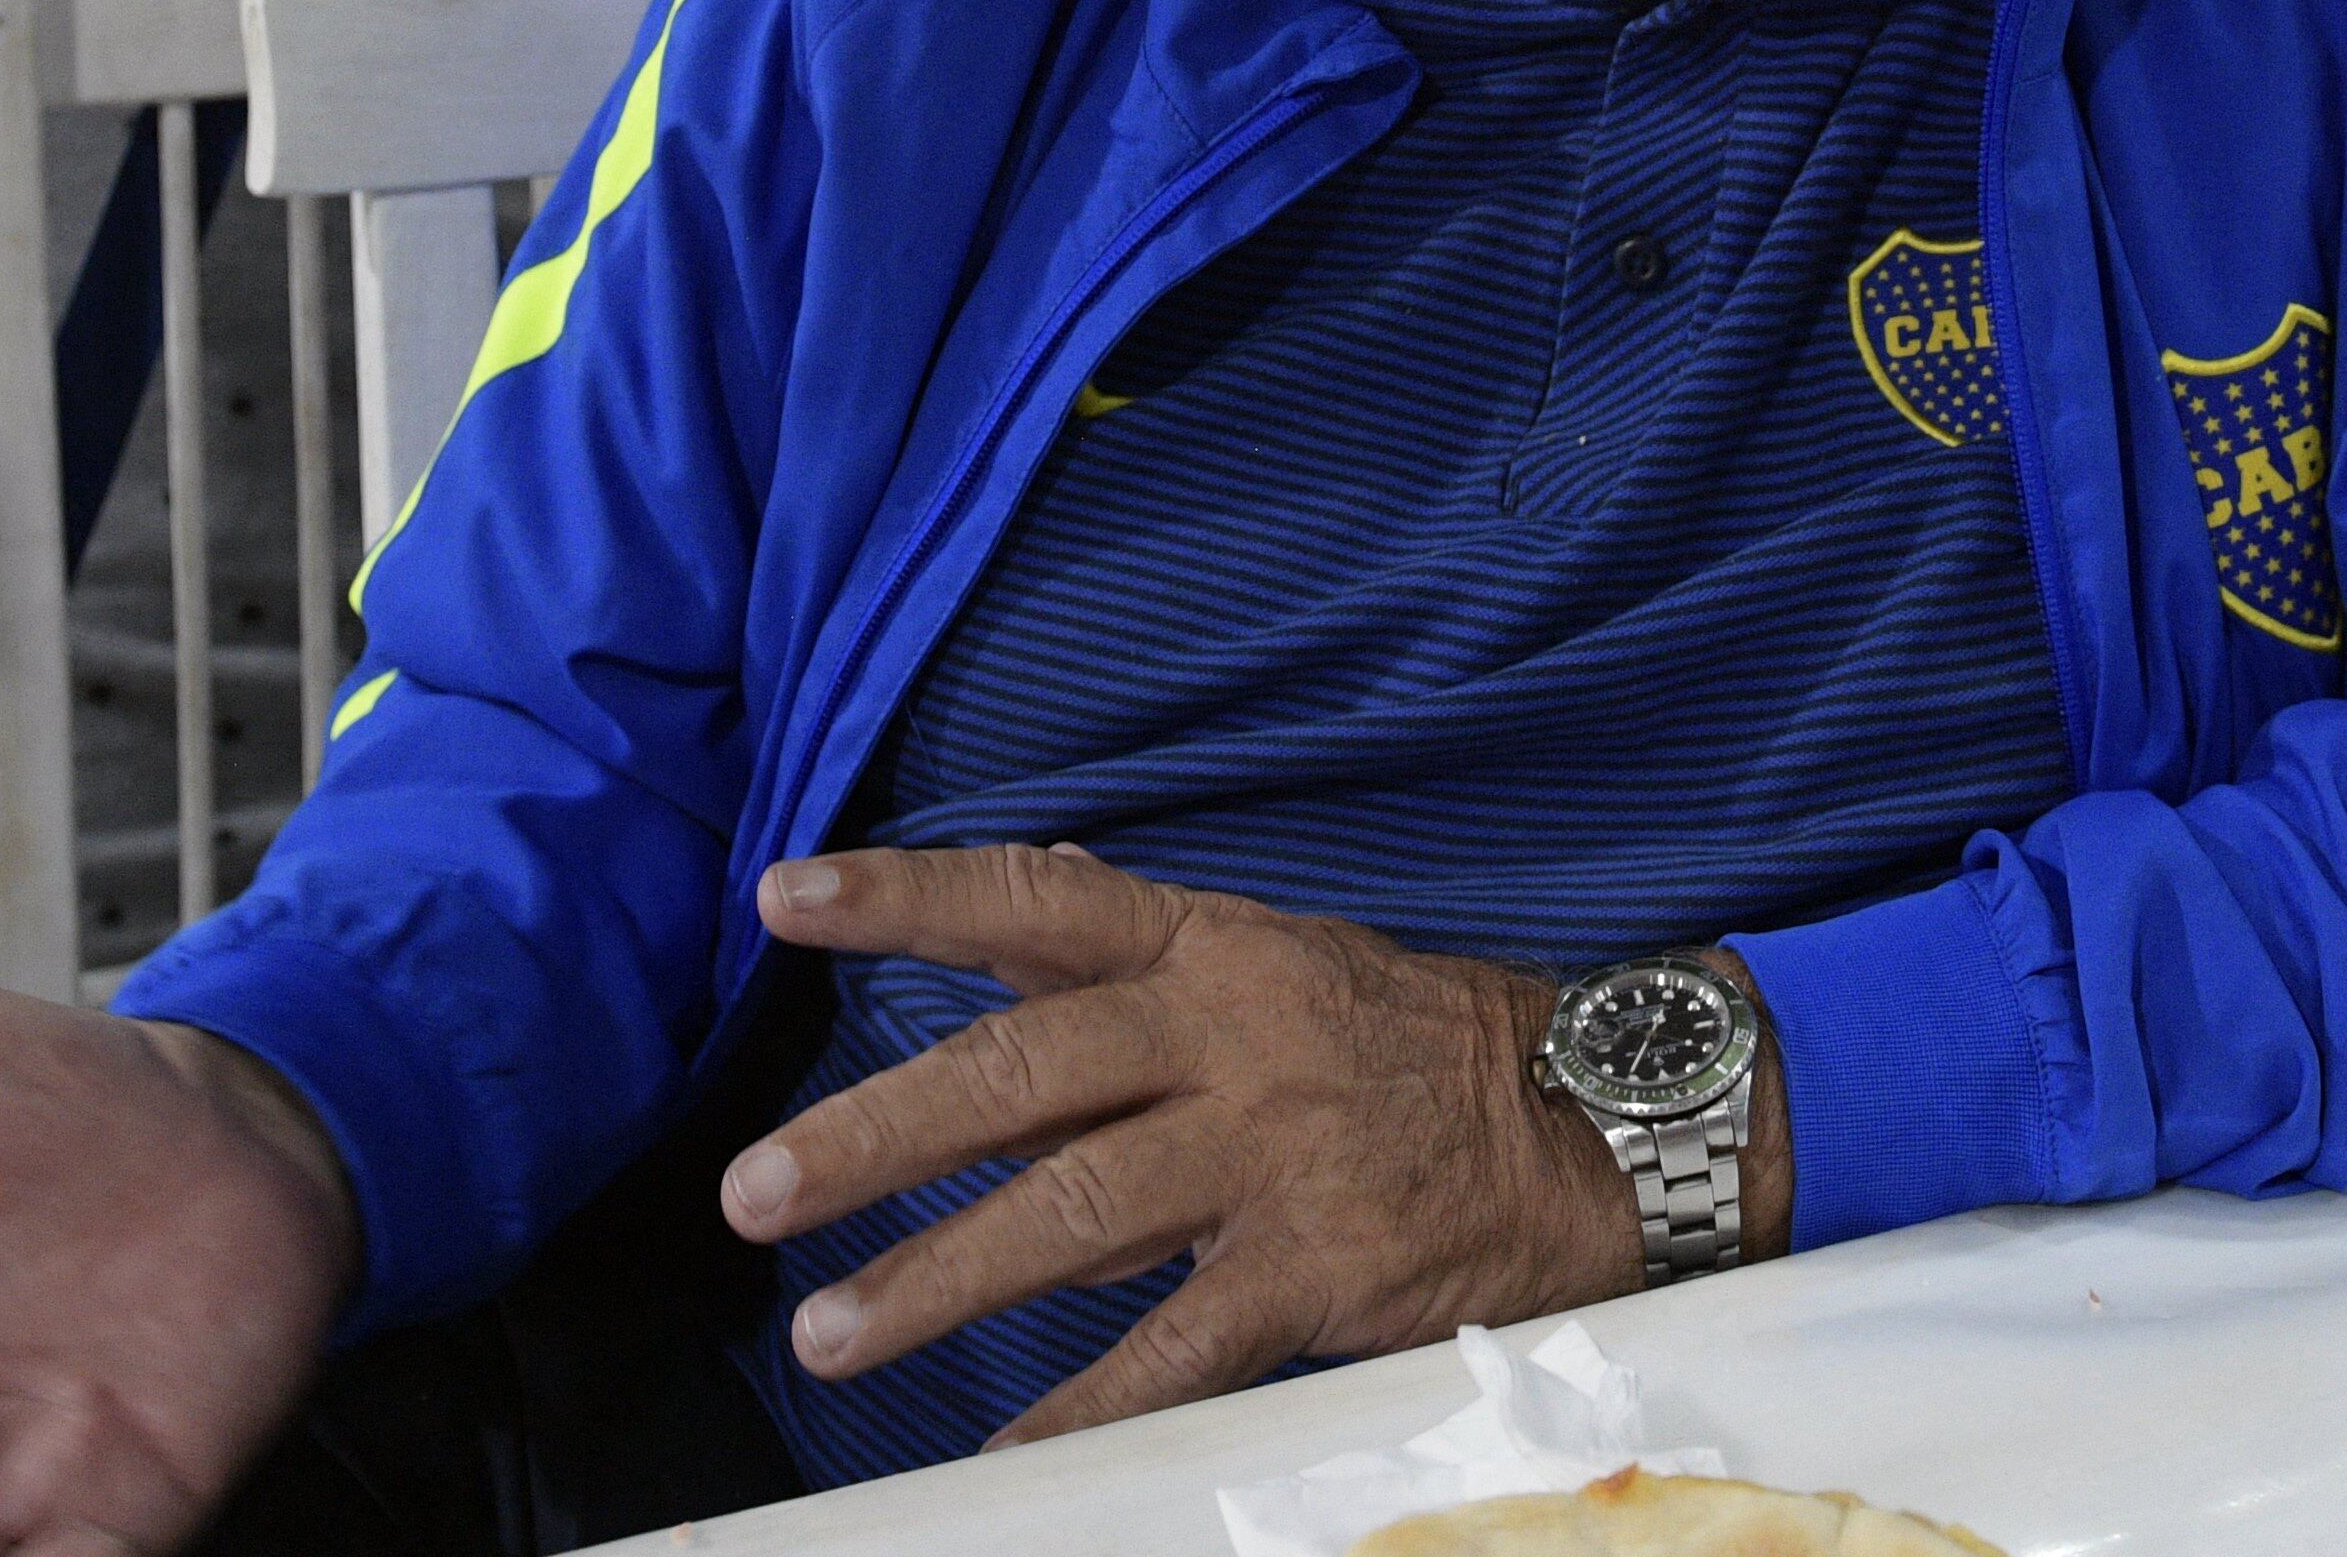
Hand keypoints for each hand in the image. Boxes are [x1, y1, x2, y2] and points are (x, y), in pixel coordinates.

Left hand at [723, 846, 1676, 1444]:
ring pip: (1074, 1211)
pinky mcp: (1321, 1263)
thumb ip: (1123, 991)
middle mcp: (1234, 1033)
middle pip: (1023, 1071)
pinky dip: (1083, 1406)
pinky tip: (1003, 1450)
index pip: (1038, 901)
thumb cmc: (1410, 1050)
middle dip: (874, 1135)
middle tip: (754, 1193)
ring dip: (937, 1281)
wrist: (1592, 1124)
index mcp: (1213, 949)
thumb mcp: (1275, 977)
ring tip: (830, 1336)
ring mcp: (1277, 1150)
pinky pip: (1176, 1347)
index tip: (785, 899)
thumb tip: (986, 954)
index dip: (908, 896)